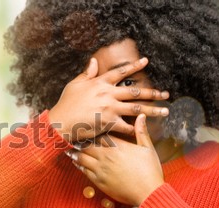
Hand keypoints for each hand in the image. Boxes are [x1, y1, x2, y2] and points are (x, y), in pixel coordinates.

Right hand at [48, 57, 168, 142]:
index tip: (146, 61)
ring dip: (153, 110)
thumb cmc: (66, 103)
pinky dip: (136, 127)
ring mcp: (110, 108)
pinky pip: (126, 126)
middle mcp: (108, 94)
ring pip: (136, 108)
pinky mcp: (108, 123)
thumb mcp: (75, 84)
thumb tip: (94, 60)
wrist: (61, 121)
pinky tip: (146, 127)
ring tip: (165, 111)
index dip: (134, 66)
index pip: (121, 71)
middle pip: (135, 91)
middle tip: (165, 94)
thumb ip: (87, 73)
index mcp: (100, 83)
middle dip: (153, 93)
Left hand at [68, 114, 164, 205]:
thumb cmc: (150, 171)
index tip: (84, 126)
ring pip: (82, 157)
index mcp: (118, 146)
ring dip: (74, 152)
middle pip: (87, 144)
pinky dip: (78, 164)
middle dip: (79, 140)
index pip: (99, 134)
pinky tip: (75, 161)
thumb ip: (141, 132)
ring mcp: (101, 168)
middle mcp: (106, 156)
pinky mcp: (98, 181)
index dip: (91, 130)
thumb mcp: (148, 148)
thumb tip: (141, 116)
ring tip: (68, 147)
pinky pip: (84, 170)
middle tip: (71, 135)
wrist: (148, 193)